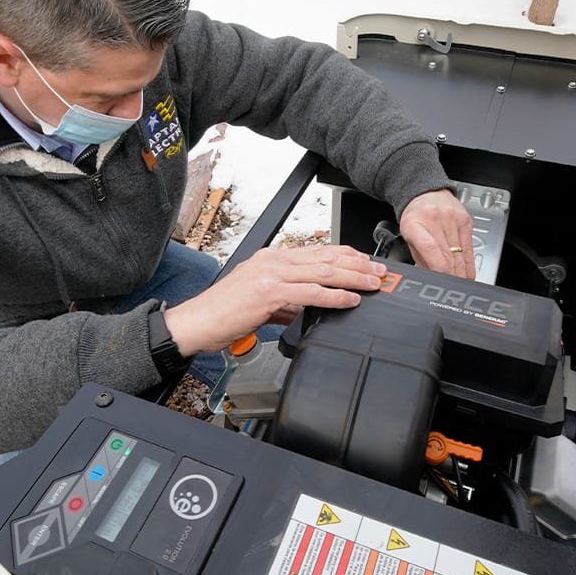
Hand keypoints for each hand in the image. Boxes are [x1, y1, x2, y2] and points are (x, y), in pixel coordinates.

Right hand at [163, 244, 385, 354]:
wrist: (197, 322)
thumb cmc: (223, 312)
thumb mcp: (260, 301)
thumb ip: (286, 302)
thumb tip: (307, 309)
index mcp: (272, 259)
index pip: (317, 252)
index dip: (345, 255)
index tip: (365, 262)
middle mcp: (273, 261)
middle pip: (325, 257)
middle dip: (357, 264)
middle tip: (378, 271)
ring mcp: (271, 274)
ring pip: (323, 272)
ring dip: (353, 277)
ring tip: (372, 283)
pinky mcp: (269, 292)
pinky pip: (310, 292)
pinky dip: (334, 296)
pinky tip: (350, 299)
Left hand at [399, 189, 475, 278]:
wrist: (425, 192)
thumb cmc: (415, 216)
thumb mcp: (408, 237)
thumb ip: (420, 258)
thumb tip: (431, 278)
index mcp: (415, 224)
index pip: (431, 250)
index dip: (440, 270)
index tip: (443, 283)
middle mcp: (435, 220)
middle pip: (448, 256)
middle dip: (452, 277)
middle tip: (452, 290)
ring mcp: (452, 219)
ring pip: (461, 255)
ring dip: (461, 273)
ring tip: (460, 284)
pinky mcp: (466, 220)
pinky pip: (470, 248)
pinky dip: (469, 264)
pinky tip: (468, 273)